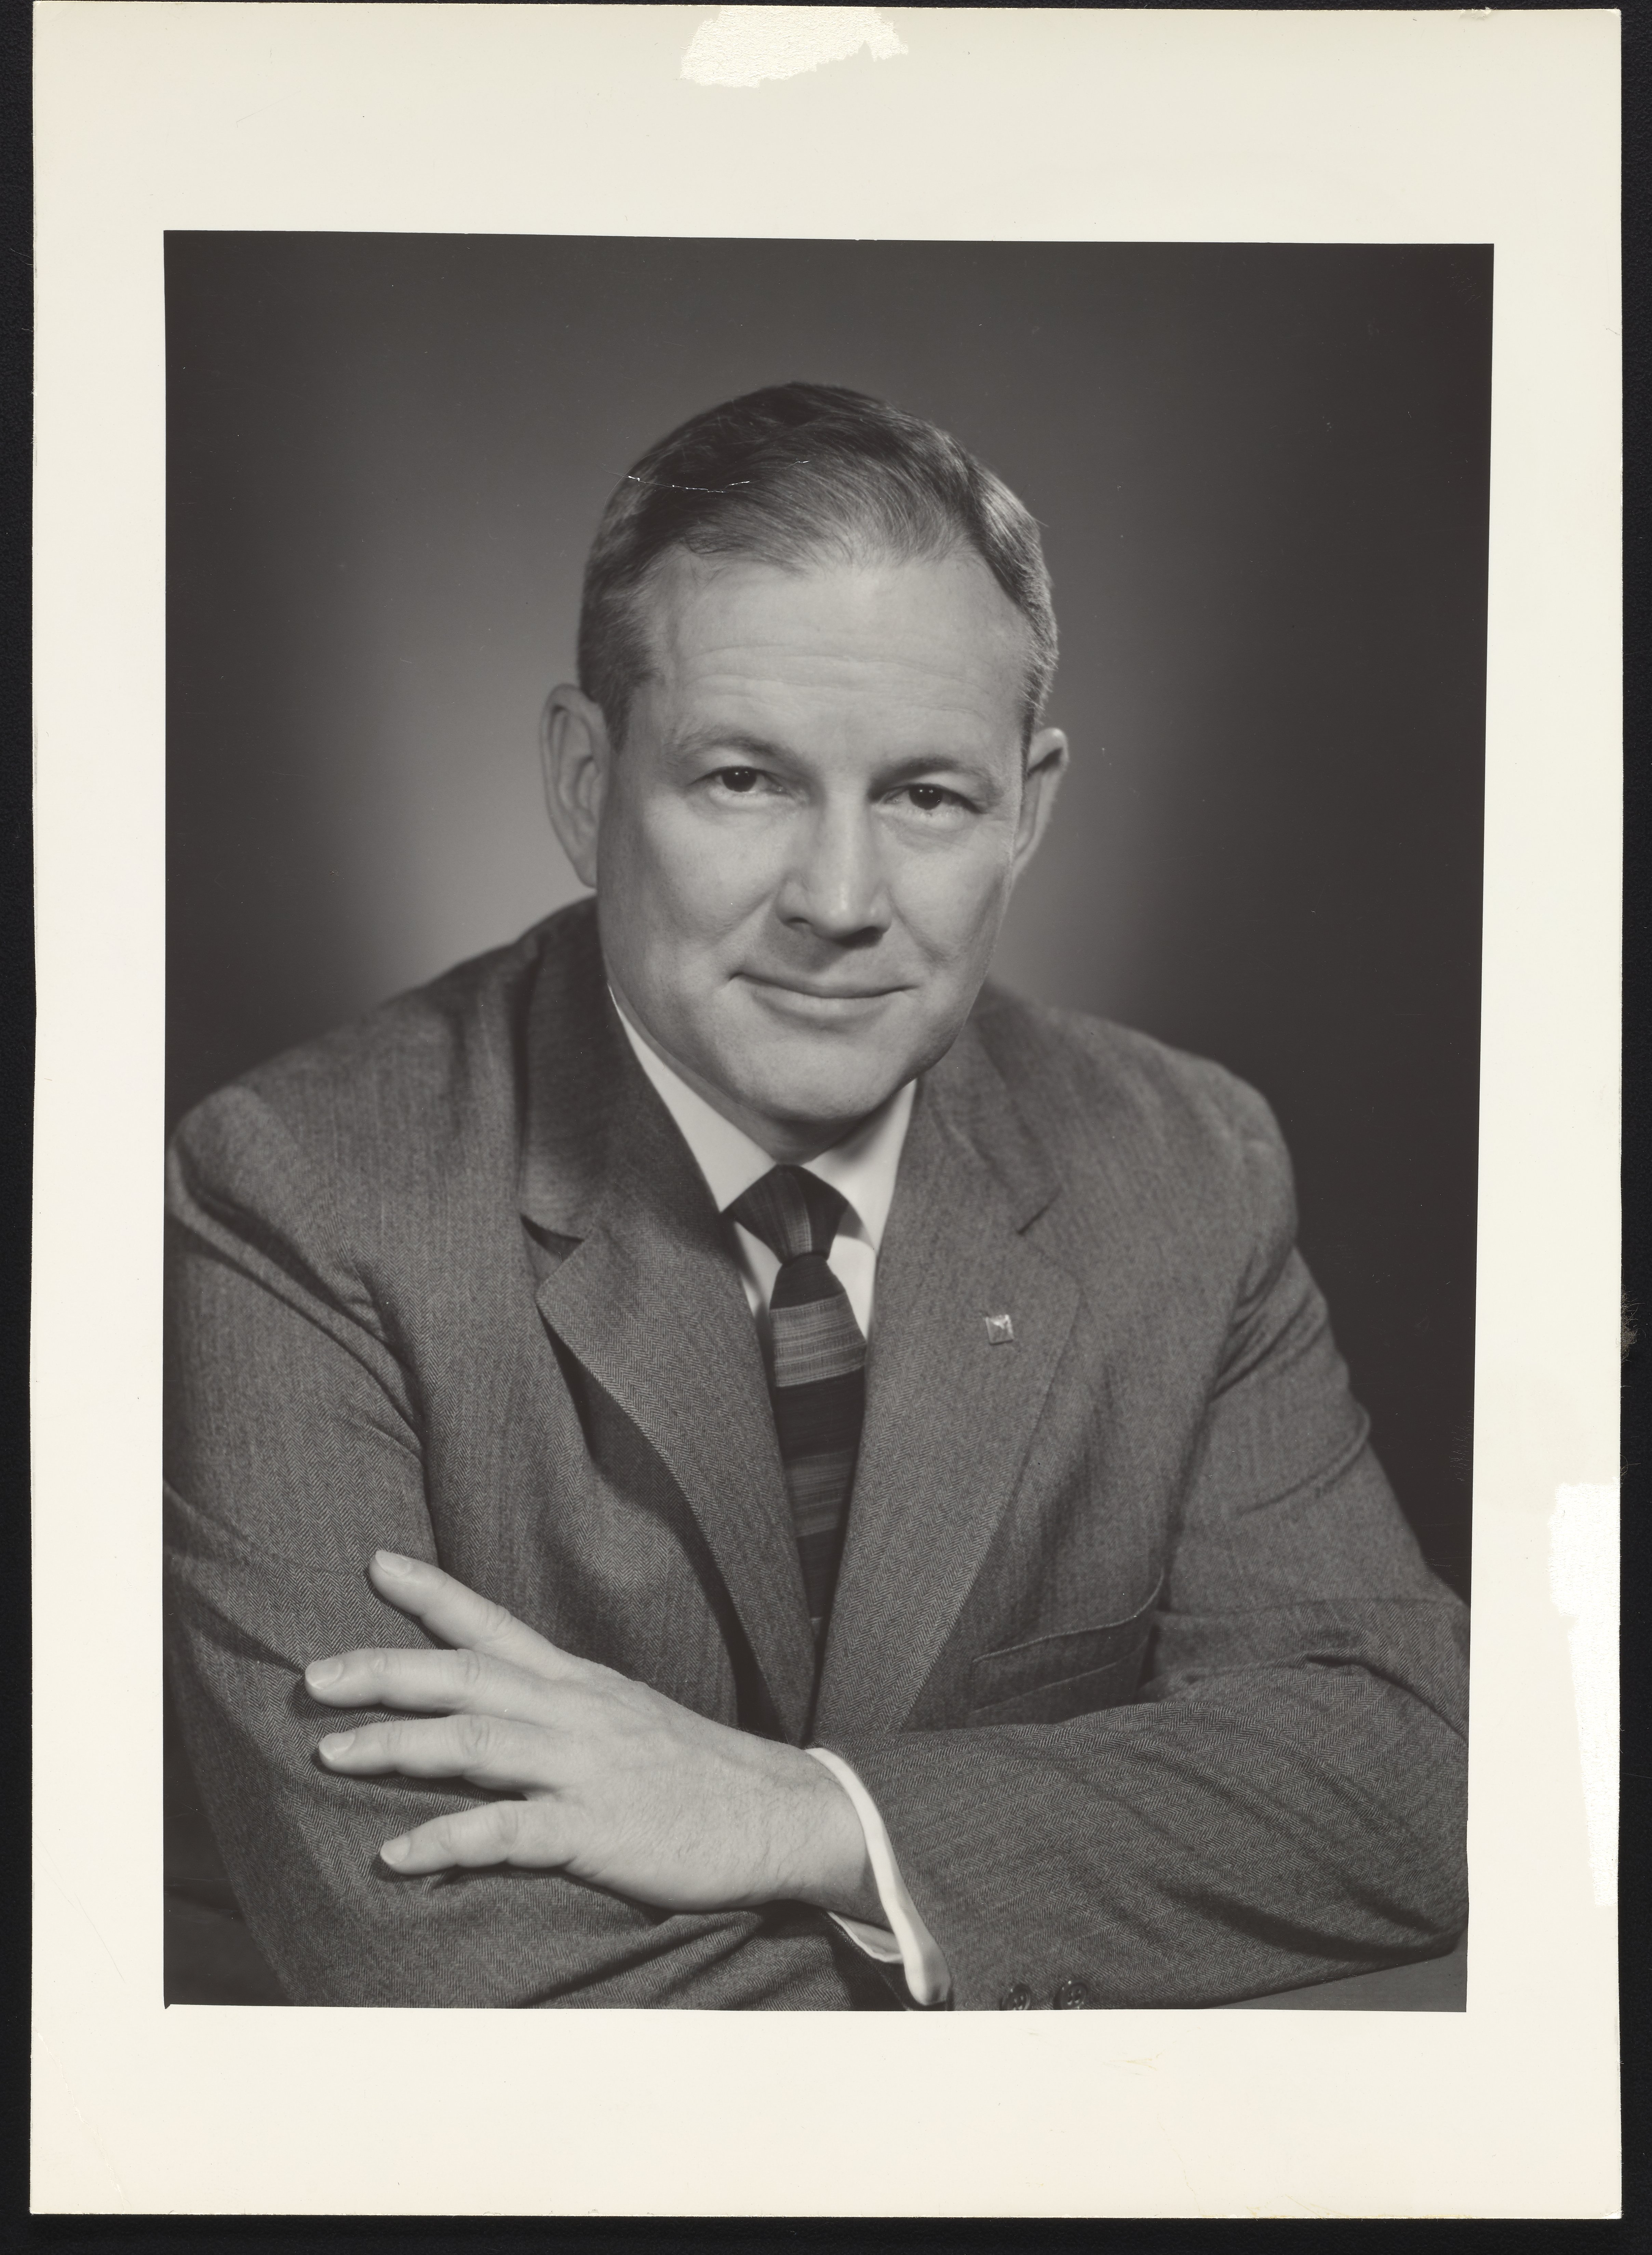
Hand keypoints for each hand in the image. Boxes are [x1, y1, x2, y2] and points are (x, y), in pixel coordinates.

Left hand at [304, 1551, 878, 1919]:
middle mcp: (576, 1713)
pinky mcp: (599, 1830)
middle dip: (385, 1672)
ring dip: (399, 1746)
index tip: (375, 1564)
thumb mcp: (626, 1718)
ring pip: (477, 1743)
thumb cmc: (696, 1774)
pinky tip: (398, 1855)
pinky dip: (449, 1840)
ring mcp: (586, 1769)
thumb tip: (501, 1707)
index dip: (433, 1594)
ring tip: (332, 1753)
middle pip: (467, 1678)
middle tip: (312, 1675)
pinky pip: (510, 1832)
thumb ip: (562, 1710)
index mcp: (581, 1684)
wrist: (780, 1814)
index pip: (495, 1625)